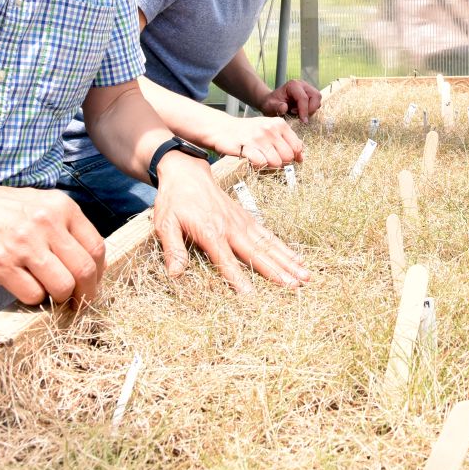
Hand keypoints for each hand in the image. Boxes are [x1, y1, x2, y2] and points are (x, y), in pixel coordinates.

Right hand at [0, 179, 104, 305]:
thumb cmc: (1, 209)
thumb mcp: (41, 205)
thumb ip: (65, 228)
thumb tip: (89, 265)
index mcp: (62, 207)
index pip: (97, 247)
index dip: (99, 273)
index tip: (92, 285)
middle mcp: (47, 223)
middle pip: (84, 270)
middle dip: (86, 294)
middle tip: (78, 303)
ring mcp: (24, 244)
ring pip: (62, 286)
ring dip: (60, 299)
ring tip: (52, 297)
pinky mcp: (0, 263)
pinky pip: (32, 294)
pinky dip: (34, 299)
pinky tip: (26, 289)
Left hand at [149, 151, 310, 292]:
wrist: (187, 173)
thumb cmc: (174, 200)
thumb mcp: (165, 224)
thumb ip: (173, 249)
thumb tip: (175, 275)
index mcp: (211, 232)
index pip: (227, 261)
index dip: (238, 279)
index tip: (251, 296)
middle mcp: (231, 228)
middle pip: (257, 254)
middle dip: (277, 271)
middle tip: (295, 286)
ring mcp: (242, 223)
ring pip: (268, 245)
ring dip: (287, 261)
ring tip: (304, 275)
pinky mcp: (246, 218)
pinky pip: (267, 235)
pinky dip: (282, 248)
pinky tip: (295, 258)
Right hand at [206, 115, 304, 169]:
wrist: (224, 129)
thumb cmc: (250, 131)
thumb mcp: (271, 130)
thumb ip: (287, 141)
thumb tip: (301, 157)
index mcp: (279, 124)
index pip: (297, 146)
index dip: (294, 156)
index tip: (287, 159)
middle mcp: (270, 130)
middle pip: (288, 156)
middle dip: (282, 162)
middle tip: (272, 160)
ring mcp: (258, 138)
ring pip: (276, 162)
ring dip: (270, 166)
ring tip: (263, 160)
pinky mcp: (246, 147)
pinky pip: (261, 163)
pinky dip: (258, 166)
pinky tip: (254, 161)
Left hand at [260, 79, 322, 121]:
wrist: (271, 103)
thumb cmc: (270, 104)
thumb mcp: (269, 107)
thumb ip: (276, 108)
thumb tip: (284, 108)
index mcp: (293, 85)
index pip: (304, 98)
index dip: (304, 110)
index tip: (302, 121)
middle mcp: (302, 84)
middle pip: (316, 96)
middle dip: (311, 109)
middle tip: (300, 117)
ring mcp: (307, 88)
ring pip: (318, 98)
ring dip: (312, 109)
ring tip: (299, 114)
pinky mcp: (310, 94)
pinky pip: (316, 102)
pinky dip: (311, 109)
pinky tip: (301, 112)